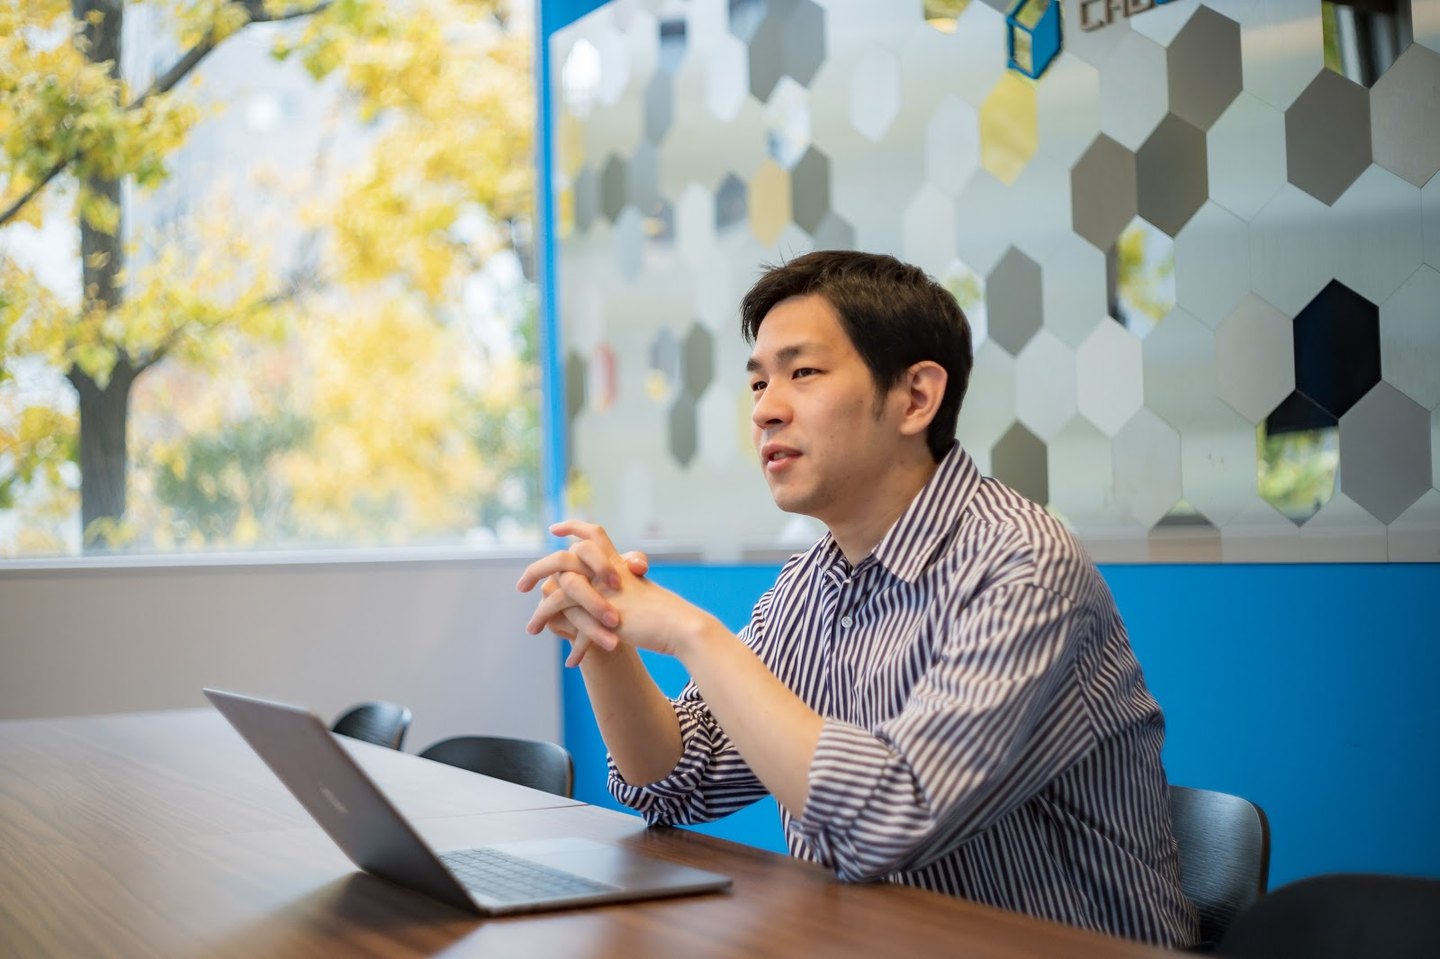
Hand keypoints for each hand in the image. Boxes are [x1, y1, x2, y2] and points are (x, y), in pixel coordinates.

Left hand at [534, 521, 716, 660]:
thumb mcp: (642, 602)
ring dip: (540, 612)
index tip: (555, 528)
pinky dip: (565, 639)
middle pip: (563, 557)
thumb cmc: (669, 617)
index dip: (574, 527)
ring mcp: (603, 589)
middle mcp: (607, 572)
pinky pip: (567, 616)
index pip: (594, 534)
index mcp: (618, 565)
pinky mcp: (600, 609)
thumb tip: (613, 605)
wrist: (681, 626)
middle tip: (521, 585)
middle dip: (537, 569)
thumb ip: (622, 598)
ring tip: (531, 630)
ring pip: (558, 587)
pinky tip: (567, 660)